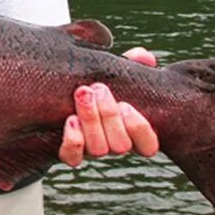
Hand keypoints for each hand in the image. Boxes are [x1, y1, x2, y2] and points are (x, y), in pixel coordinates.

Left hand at [59, 47, 159, 166]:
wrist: (66, 94)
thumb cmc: (101, 85)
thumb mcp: (118, 74)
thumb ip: (133, 65)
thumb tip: (144, 56)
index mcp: (134, 131)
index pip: (149, 145)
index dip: (140, 129)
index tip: (127, 105)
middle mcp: (116, 145)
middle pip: (121, 145)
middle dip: (110, 115)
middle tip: (99, 88)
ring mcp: (93, 151)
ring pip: (99, 149)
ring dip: (91, 121)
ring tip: (83, 93)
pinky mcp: (71, 153)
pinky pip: (73, 158)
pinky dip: (73, 140)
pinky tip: (70, 119)